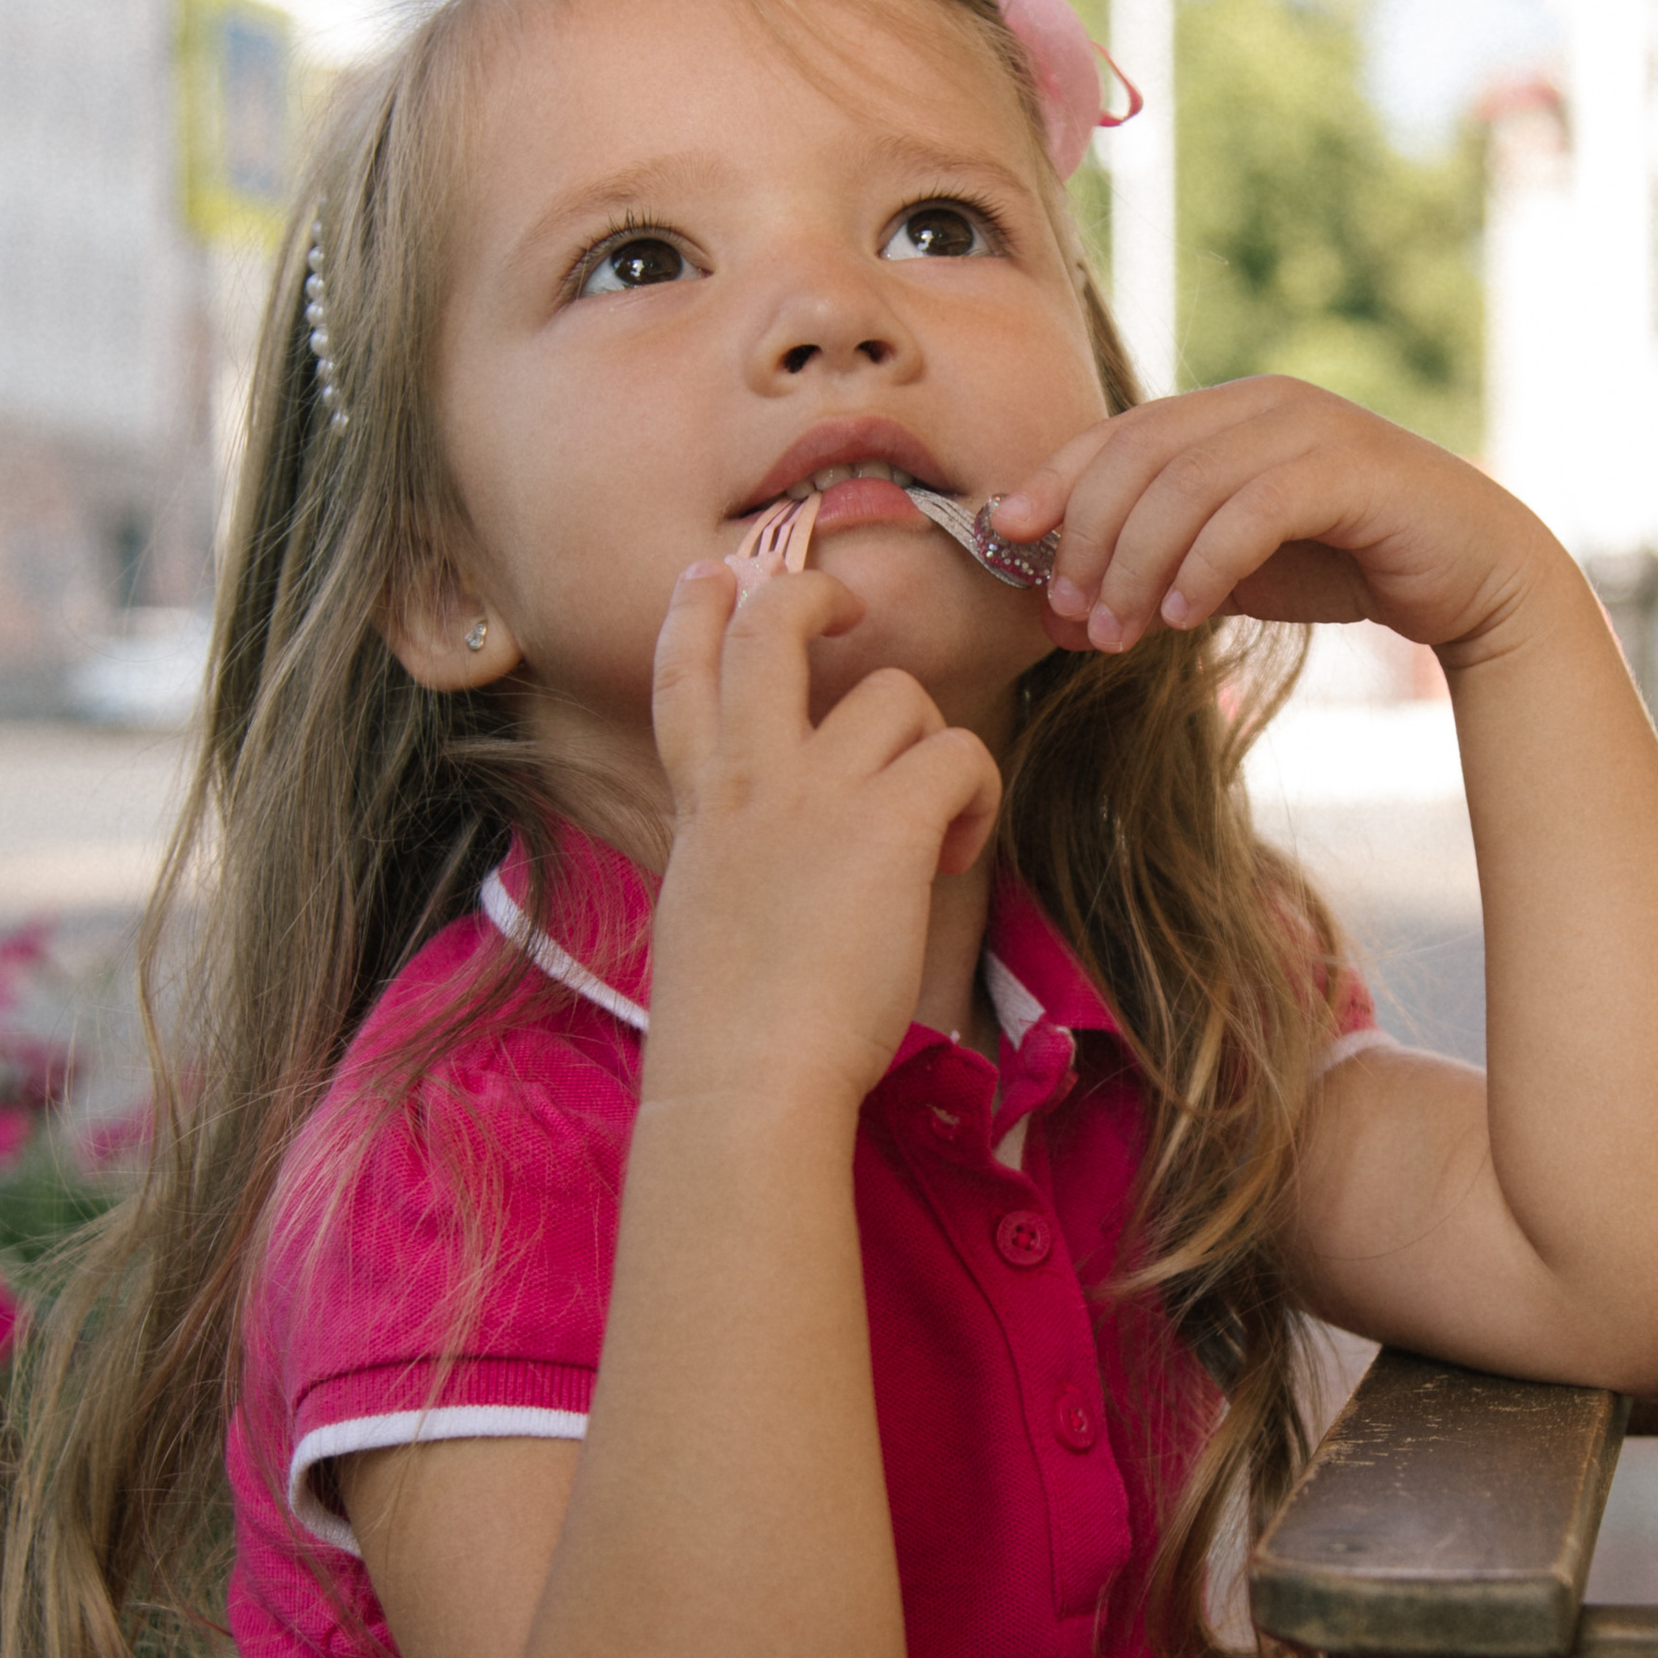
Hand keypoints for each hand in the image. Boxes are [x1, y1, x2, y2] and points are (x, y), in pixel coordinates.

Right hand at [643, 562, 1000, 1110]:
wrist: (745, 1081)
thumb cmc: (729, 1030)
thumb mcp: (701, 910)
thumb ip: (729, 852)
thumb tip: (769, 847)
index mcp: (700, 802)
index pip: (681, 670)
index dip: (700, 607)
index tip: (719, 576)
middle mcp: (749, 776)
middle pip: (772, 625)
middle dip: (813, 594)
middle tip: (850, 612)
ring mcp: (815, 791)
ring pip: (897, 692)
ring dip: (931, 747)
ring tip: (934, 827)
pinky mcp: (888, 822)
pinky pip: (960, 755)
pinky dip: (976, 798)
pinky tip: (953, 856)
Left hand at [989, 379, 1561, 667]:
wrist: (1473, 575)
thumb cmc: (1346, 565)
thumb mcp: (1229, 572)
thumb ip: (1155, 576)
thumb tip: (1061, 616)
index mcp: (1229, 410)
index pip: (1118, 433)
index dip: (1053, 481)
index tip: (1002, 540)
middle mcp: (1264, 402)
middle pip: (1140, 453)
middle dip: (1089, 537)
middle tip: (1071, 614)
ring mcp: (1311, 428)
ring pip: (1187, 483)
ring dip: (1138, 563)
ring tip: (1120, 633)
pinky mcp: (1353, 470)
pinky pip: (1253, 510)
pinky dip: (1206, 564)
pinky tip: (1186, 618)